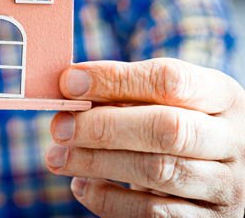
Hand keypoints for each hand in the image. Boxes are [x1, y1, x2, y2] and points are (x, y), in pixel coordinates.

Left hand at [45, 58, 244, 216]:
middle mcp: (234, 140)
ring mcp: (227, 185)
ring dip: (95, 162)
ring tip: (57, 157)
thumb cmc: (181, 128)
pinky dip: (108, 199)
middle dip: (104, 126)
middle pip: (167, 128)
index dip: (115, 78)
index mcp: (224, 97)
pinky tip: (81, 186)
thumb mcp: (172, 103)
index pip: (171, 79)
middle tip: (59, 127)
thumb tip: (69, 86)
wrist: (224, 178)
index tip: (69, 82)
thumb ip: (128, 92)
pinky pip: (152, 213)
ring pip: (157, 171)